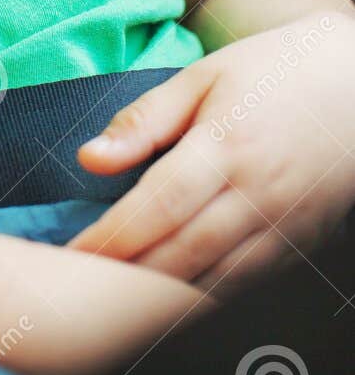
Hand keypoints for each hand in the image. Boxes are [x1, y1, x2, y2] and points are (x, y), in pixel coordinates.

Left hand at [66, 12, 354, 294]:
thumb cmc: (271, 70)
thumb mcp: (201, 77)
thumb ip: (144, 121)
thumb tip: (88, 159)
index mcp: (227, 145)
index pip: (159, 206)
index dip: (113, 238)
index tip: (72, 255)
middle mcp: (259, 193)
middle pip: (184, 253)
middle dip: (128, 278)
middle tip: (81, 288)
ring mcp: (286, 224)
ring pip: (216, 280)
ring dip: (163, 298)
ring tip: (115, 303)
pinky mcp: (302, 243)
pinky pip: (247, 283)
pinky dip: (206, 297)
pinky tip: (171, 300)